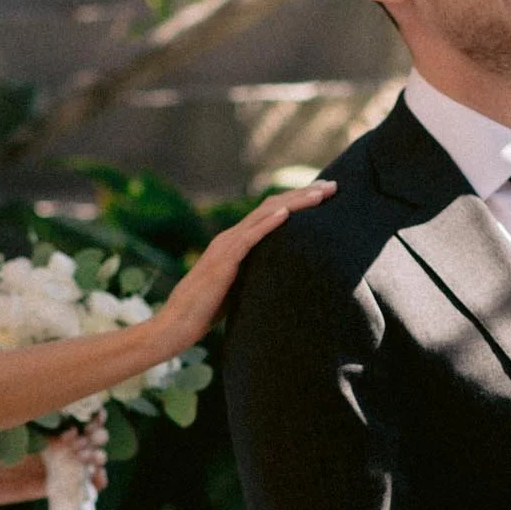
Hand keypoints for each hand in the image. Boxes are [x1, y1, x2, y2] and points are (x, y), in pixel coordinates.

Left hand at [0, 422, 107, 508]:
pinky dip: (97, 481)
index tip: (98, 417)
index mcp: (53, 427)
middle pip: (91, 438)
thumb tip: (70, 432)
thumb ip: (41, 434)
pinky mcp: (64, 486)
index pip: (80, 419)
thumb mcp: (18, 436)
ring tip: (94, 459)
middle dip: (97, 437)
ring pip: (92, 460)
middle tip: (92, 441)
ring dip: (98, 458)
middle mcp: (62, 445)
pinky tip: (99, 479)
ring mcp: (65, 466)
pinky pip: (86, 484)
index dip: (93, 417)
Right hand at [152, 181, 336, 354]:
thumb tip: (282, 279)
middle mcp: (231, 237)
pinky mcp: (223, 261)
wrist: (177, 324)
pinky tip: (287, 213)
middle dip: (304, 194)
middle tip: (334, 185)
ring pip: (265, 215)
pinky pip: (249, 237)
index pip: (272, 213)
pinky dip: (268, 223)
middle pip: (273, 206)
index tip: (325, 195)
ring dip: (295, 202)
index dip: (299, 201)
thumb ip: (256, 276)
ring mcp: (226, 246)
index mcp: (236, 243)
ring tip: (320, 194)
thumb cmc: (206, 311)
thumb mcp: (240, 288)